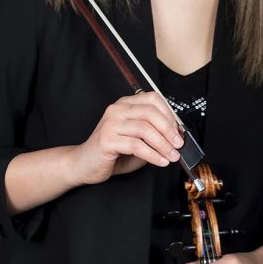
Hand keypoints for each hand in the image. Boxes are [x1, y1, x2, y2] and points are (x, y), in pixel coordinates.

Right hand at [69, 92, 183, 185]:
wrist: (84, 164)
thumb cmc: (113, 152)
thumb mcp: (138, 139)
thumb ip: (154, 134)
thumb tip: (176, 136)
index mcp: (125, 104)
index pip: (153, 99)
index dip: (169, 114)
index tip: (178, 131)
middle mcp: (117, 110)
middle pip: (150, 112)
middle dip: (169, 130)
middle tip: (178, 144)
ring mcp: (110, 123)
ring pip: (145, 129)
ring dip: (163, 145)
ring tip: (172, 156)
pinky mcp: (107, 139)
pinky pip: (136, 145)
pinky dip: (152, 154)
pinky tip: (160, 161)